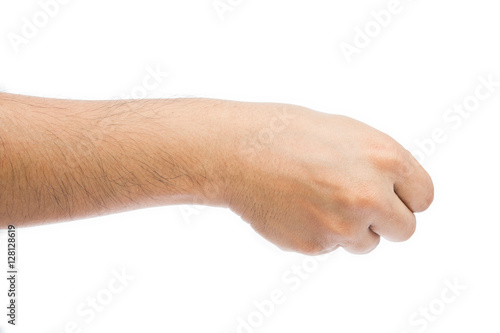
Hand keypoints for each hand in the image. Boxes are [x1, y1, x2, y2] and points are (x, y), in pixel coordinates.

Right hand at [221, 103, 433, 254]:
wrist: (238, 151)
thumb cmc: (287, 134)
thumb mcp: (346, 133)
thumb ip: (379, 163)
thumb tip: (397, 191)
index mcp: (384, 158)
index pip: (423, 197)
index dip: (405, 197)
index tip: (391, 198)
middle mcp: (370, 194)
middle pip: (404, 229)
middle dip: (385, 220)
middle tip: (357, 206)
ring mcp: (343, 224)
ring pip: (366, 243)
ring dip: (350, 229)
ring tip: (317, 201)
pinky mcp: (316, 245)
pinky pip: (332, 247)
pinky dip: (319, 233)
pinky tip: (297, 209)